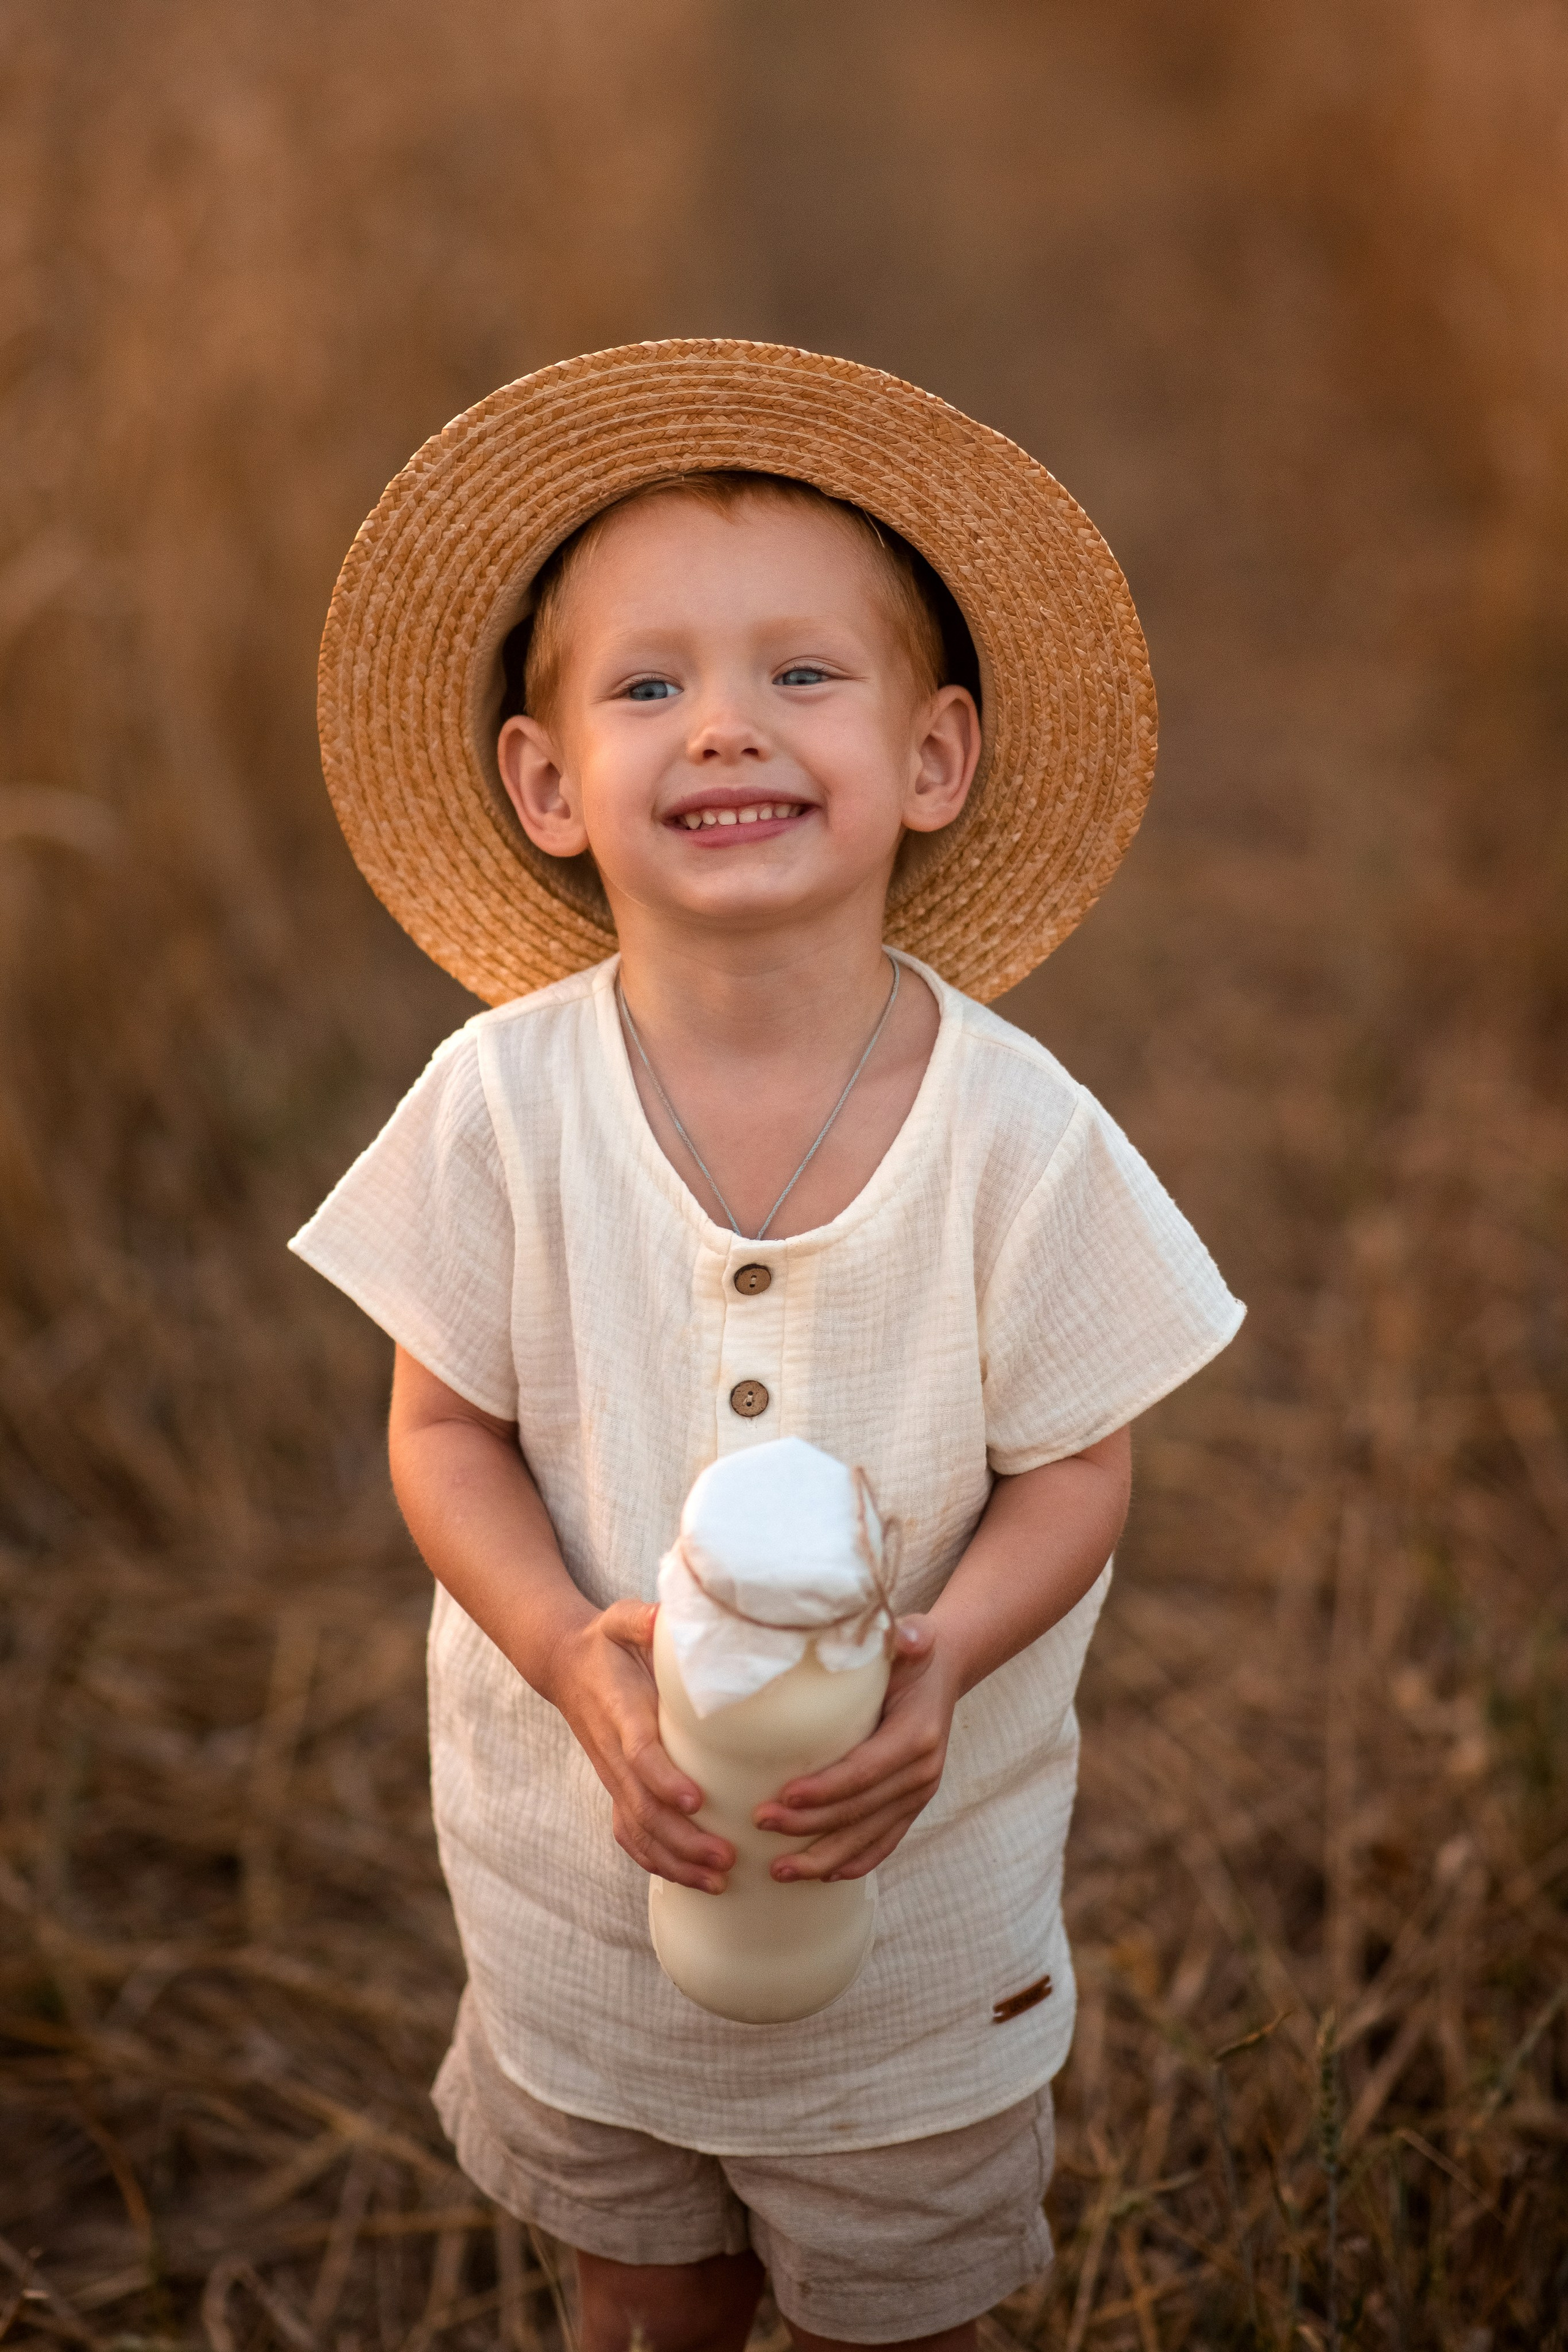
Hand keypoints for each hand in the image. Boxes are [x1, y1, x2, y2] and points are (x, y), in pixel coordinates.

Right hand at [543, 1601, 735, 1894]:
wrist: (565, 1666)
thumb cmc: (606, 1642)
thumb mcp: (621, 1619)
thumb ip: (642, 1620)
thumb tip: (666, 1618)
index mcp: (621, 1713)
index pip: (640, 1754)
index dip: (664, 1779)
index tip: (696, 1799)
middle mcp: (614, 1753)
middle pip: (643, 1808)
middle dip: (684, 1839)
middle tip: (727, 1857)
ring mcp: (613, 1777)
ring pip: (638, 1831)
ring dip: (676, 1860)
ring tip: (720, 1880)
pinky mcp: (617, 1788)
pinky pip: (631, 1835)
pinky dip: (657, 1862)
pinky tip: (692, 1880)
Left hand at [752, 1615, 957, 1881]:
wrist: (946, 1668)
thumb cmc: (913, 1653)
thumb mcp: (912, 1638)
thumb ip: (908, 1639)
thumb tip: (904, 1636)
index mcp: (917, 1735)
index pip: (864, 1771)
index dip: (824, 1790)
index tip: (781, 1797)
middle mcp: (923, 1772)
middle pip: (859, 1811)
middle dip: (808, 1825)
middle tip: (759, 1825)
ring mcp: (920, 1793)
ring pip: (869, 1837)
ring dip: (824, 1858)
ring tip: (778, 1871)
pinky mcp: (913, 1804)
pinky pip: (886, 1842)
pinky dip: (855, 1862)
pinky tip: (823, 1876)